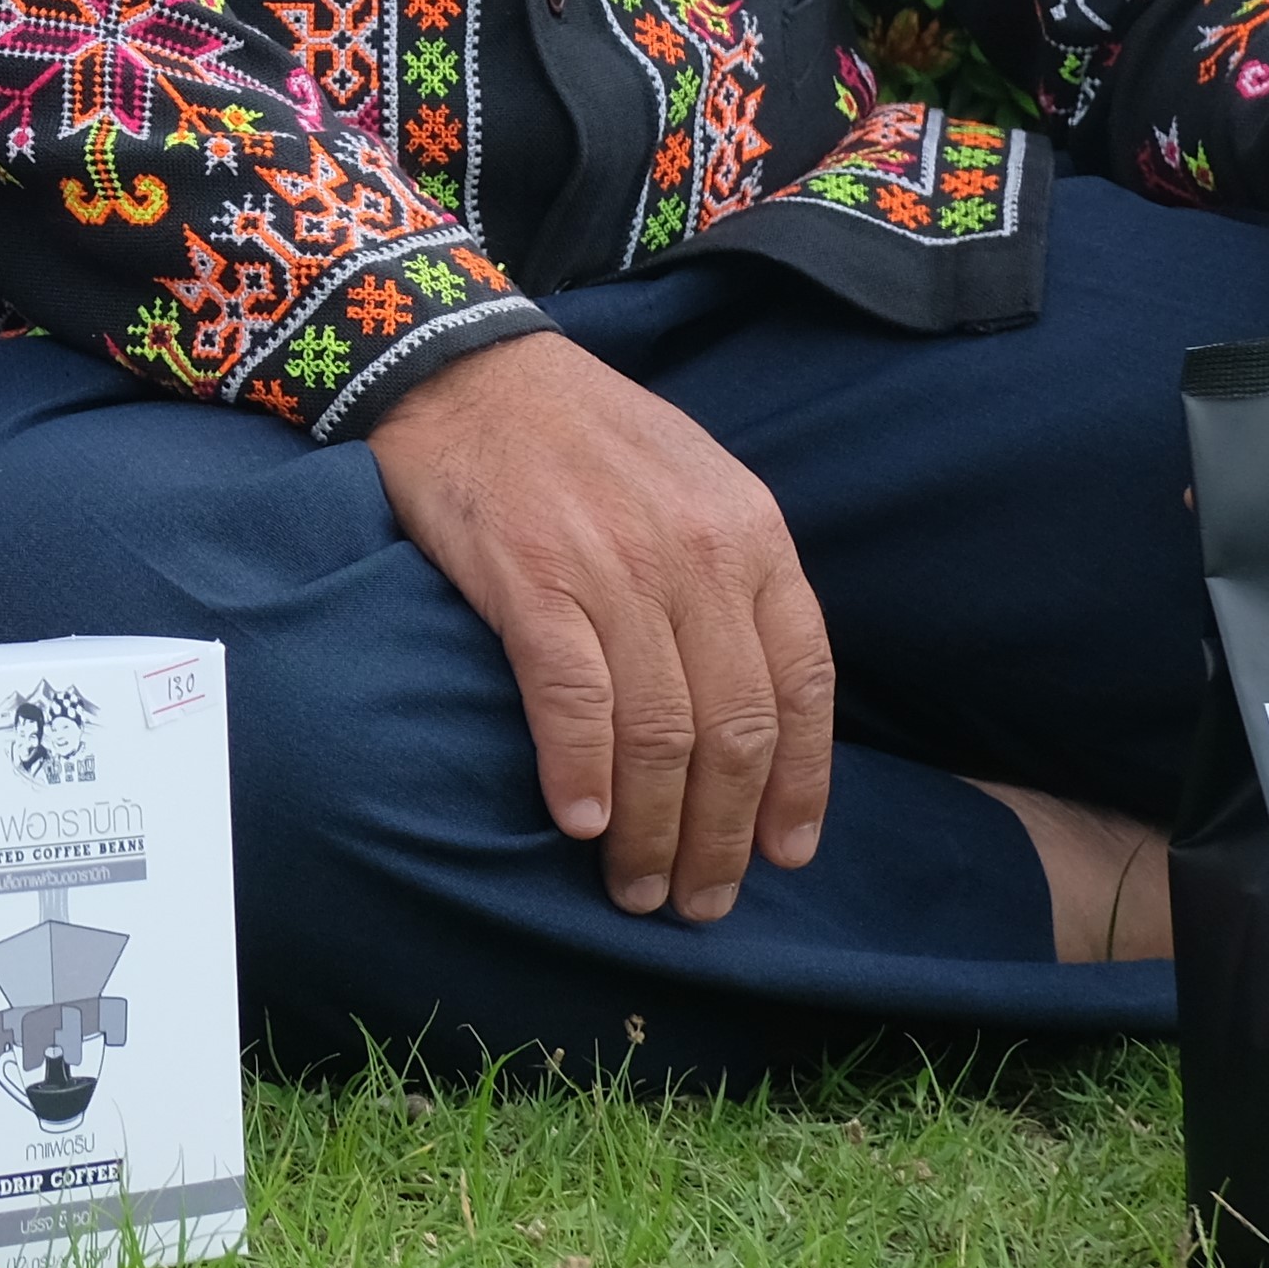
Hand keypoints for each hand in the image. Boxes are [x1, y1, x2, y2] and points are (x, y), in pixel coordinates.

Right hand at [363, 330, 835, 921]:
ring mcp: (614, 567)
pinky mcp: (531, 580)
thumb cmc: (579, 433)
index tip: (785, 852)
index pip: (802, 682)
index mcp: (750, 531)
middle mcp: (697, 554)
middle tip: (701, 900)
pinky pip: (573, 701)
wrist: (466, 368)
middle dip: (723, 834)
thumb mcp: (694, 482)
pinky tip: (581, 820)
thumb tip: (751, 699)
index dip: (800, 783)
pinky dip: (581, 772)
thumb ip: (732, 576)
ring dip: (653, 831)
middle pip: (734, 728)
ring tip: (637, 886)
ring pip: (660, 734)